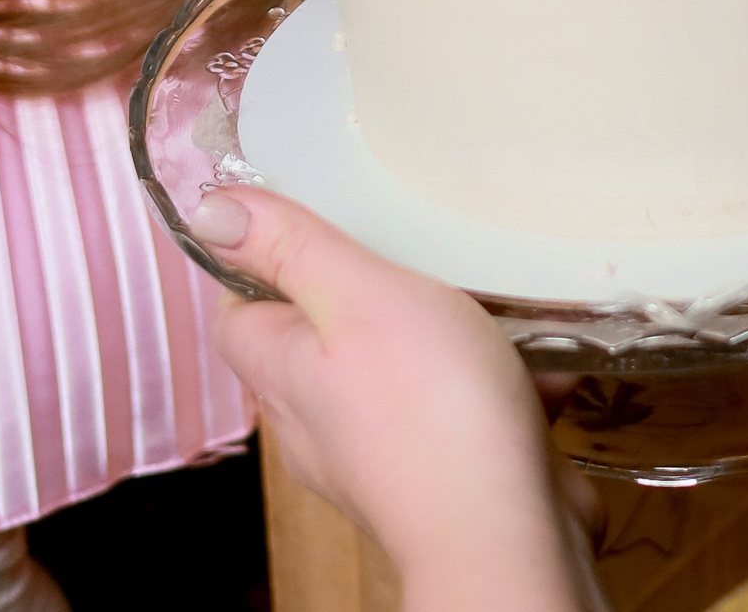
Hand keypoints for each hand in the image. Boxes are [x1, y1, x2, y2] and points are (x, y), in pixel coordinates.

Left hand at [196, 187, 604, 611]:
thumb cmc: (429, 410)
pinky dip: (497, 379)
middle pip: (321, 337)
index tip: (314, 218)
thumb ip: (289, 248)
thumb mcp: (356, 295)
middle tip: (411, 239)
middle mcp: (319, 423)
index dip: (263, 260)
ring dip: (445, 330)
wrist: (506, 534)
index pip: (239, 310)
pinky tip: (537, 354)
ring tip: (486, 290)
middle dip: (365, 287)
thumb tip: (210, 212)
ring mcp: (382, 453)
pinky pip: (462, 409)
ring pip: (399, 372)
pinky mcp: (446, 472)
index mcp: (283, 375)